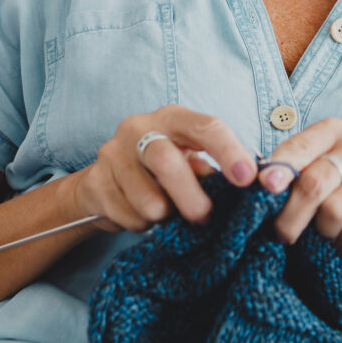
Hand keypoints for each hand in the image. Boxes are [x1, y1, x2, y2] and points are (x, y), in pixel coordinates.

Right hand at [68, 105, 255, 231]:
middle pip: (165, 160)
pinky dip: (140, 224)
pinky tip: (143, 217)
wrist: (105, 182)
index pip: (205, 126)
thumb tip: (242, 185)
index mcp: (172, 118)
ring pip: (144, 195)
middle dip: (189, 195)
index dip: (228, 152)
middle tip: (205, 217)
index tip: (246, 179)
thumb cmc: (161, 169)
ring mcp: (112, 153)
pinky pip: (125, 213)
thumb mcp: (189, 161)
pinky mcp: (94, 181)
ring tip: (167, 216)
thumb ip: (211, 171)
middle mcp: (139, 128)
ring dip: (163, 215)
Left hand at [264, 118, 341, 283]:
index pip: (301, 146)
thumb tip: (263, 179)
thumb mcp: (304, 191)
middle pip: (315, 181)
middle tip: (284, 233)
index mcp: (334, 132)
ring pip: (335, 206)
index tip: (265, 186)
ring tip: (329, 230)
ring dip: (325, 228)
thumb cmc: (330, 211)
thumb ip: (286, 179)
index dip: (281, 167)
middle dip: (293, 214)